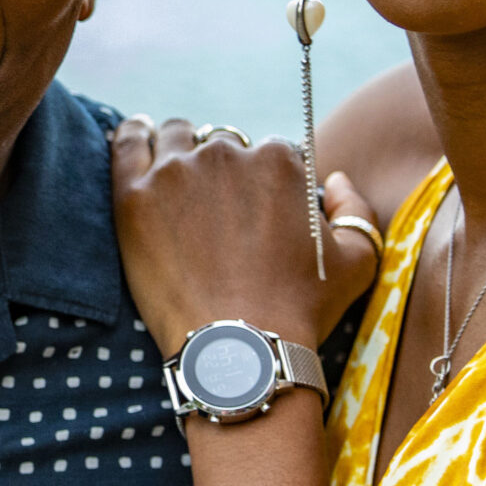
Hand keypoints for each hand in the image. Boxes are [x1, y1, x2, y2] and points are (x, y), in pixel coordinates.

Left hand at [108, 116, 380, 356]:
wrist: (240, 349)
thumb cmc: (300, 310)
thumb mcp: (358, 261)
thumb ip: (355, 208)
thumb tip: (333, 180)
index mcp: (279, 160)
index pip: (268, 153)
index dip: (263, 183)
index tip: (254, 213)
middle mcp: (227, 155)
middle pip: (221, 145)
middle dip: (222, 172)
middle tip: (216, 215)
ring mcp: (176, 172)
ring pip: (175, 138)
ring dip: (179, 151)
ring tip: (176, 180)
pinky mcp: (135, 195)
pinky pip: (126, 143)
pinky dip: (133, 136)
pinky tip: (137, 137)